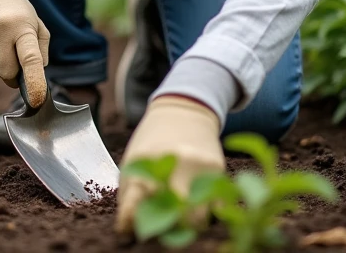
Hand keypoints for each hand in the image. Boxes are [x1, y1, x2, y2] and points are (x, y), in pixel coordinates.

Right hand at [0, 0, 49, 106]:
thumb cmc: (19, 15)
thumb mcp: (37, 26)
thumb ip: (41, 52)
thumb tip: (36, 79)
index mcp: (22, 27)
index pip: (30, 58)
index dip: (34, 81)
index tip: (37, 99)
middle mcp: (0, 32)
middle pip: (9, 74)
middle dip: (15, 75)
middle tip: (17, 60)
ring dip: (1, 67)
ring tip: (2, 45)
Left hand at [116, 96, 224, 236]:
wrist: (183, 114)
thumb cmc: (152, 144)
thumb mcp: (133, 163)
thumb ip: (130, 195)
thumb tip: (128, 230)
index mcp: (142, 165)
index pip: (133, 205)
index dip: (130, 223)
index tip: (128, 231)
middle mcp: (170, 165)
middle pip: (170, 217)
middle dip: (165, 230)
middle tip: (162, 228)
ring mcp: (196, 167)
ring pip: (197, 219)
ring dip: (189, 227)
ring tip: (182, 221)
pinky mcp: (217, 169)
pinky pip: (217, 208)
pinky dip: (208, 215)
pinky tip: (200, 208)